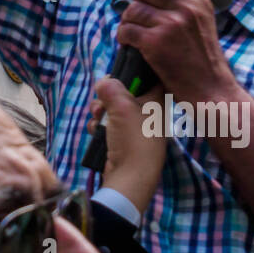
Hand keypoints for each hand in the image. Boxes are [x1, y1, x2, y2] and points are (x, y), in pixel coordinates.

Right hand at [87, 78, 165, 211]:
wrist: (130, 178)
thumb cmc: (133, 139)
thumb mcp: (122, 106)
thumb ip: (111, 88)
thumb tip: (103, 82)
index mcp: (157, 104)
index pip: (149, 80)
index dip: (133, 75)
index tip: (117, 75)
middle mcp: (148, 115)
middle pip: (124, 94)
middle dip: (108, 97)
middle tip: (102, 103)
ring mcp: (135, 130)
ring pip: (113, 110)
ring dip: (100, 113)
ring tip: (97, 120)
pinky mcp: (123, 142)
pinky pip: (108, 127)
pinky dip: (100, 128)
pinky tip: (96, 133)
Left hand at [117, 0, 236, 105]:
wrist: (211, 90)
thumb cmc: (203, 60)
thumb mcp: (204, 22)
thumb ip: (186, 5)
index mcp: (199, 1)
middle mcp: (186, 9)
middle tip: (137, 14)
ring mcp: (170, 25)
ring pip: (133, 9)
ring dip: (127, 20)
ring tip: (132, 31)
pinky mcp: (155, 43)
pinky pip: (127, 29)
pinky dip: (123, 36)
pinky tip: (128, 43)